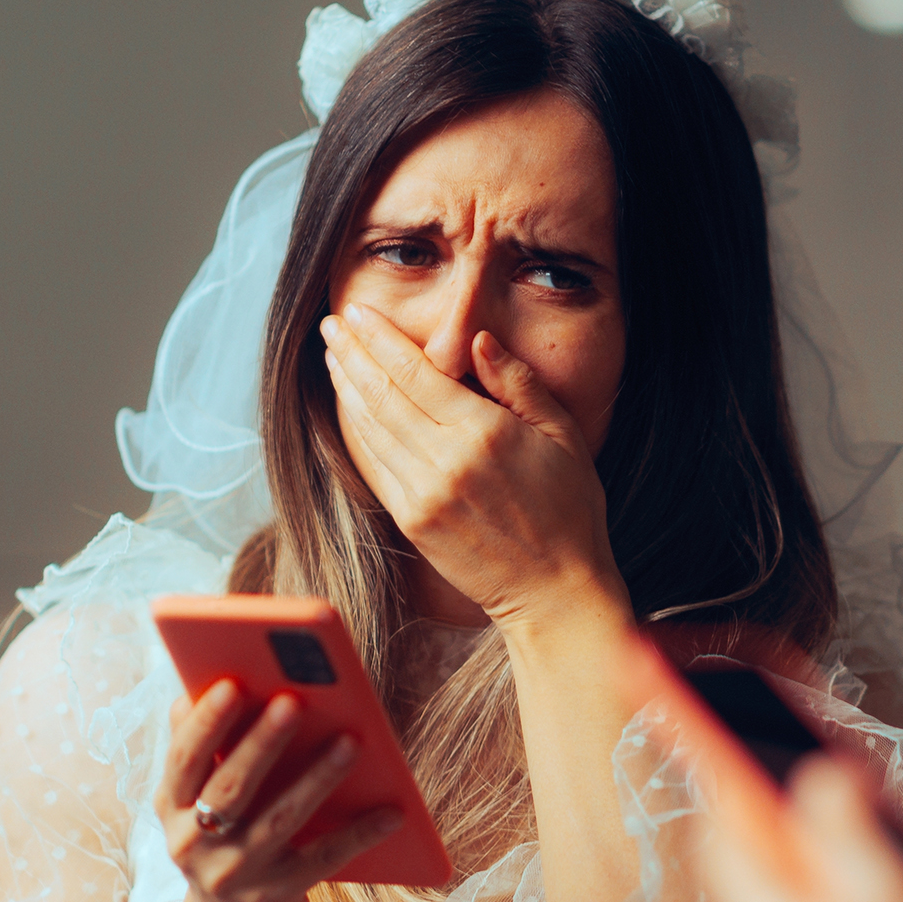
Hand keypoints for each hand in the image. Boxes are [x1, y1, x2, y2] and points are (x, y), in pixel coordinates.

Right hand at [155, 681, 402, 901]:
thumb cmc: (221, 848)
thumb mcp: (195, 807)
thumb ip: (200, 752)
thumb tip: (202, 687)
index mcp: (172, 808)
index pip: (184, 759)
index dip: (206, 723)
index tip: (232, 683)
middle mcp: (195, 844)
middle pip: (230, 788)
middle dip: (262, 743)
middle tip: (294, 701)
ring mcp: (236, 876)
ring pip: (280, 819)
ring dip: (317, 778)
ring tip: (352, 741)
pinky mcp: (275, 900)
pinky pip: (323, 859)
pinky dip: (359, 833)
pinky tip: (391, 810)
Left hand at [321, 304, 624, 628]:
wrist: (555, 589)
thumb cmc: (570, 509)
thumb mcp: (562, 434)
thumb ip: (518, 382)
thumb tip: (478, 340)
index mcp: (482, 432)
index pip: (413, 372)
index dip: (378, 338)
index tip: (356, 311)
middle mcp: (444, 461)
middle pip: (381, 394)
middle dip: (352, 353)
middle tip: (333, 323)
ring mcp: (422, 495)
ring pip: (370, 428)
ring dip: (347, 387)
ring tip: (334, 355)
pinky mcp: (412, 521)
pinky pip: (373, 465)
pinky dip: (356, 431)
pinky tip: (349, 407)